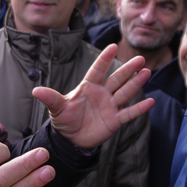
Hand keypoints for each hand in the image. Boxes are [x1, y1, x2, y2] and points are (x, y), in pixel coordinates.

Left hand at [33, 44, 153, 150]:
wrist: (70, 140)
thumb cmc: (64, 121)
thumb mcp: (57, 109)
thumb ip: (50, 98)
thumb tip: (35, 91)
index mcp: (88, 87)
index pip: (97, 70)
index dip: (105, 59)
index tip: (113, 46)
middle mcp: (101, 94)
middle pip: (116, 79)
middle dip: (128, 69)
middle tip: (140, 58)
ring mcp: (110, 106)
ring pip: (125, 92)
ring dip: (136, 83)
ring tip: (146, 72)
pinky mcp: (115, 121)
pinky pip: (129, 113)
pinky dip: (139, 108)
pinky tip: (150, 101)